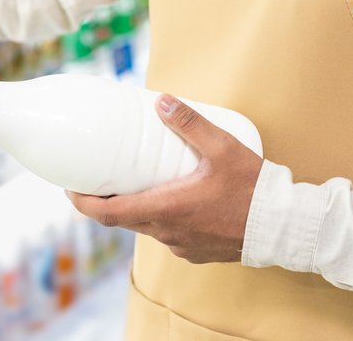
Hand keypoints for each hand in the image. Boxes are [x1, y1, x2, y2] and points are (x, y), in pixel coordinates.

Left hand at [67, 94, 261, 264]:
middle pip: (122, 220)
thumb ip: (190, 124)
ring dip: (135, 208)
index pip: (109, 214)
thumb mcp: (221, 148)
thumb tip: (161, 100)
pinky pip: (168, 234)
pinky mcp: (196, 252)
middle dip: (104, 202)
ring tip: (135, 182)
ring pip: (146, 226)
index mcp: (166, 209)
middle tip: (95, 179)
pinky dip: (160, 217)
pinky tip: (171, 199)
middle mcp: (168, 232)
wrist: (283, 227)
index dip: (83, 203)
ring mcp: (181, 245)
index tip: (69, 190)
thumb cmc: (253, 189)